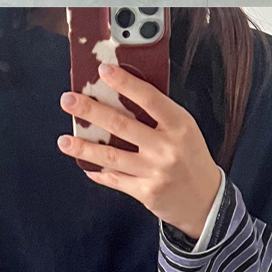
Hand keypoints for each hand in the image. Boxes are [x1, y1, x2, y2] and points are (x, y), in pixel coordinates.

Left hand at [58, 80, 220, 239]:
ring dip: (84, 148)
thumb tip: (122, 93)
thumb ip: (158, 114)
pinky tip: (84, 165)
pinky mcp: (146, 192)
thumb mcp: (184, 129)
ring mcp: (155, 172)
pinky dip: (98, 172)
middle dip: (91, 112)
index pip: (149, 98)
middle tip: (69, 101)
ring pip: (112, 156)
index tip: (103, 70)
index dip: (125, 83)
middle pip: (122, 126)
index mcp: (179, 125)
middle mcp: (167, 148)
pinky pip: (115, 180)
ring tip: (64, 140)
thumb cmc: (191, 157)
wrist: (206, 200)